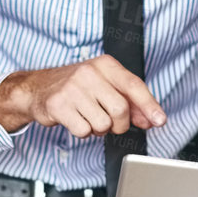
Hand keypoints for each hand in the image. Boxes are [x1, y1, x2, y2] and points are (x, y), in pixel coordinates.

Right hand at [0, 55, 165, 135]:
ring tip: (88, 116)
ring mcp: (72, 88)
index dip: (149, 105)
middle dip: (119, 124)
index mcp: (105, 64)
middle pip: (120, 109)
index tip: (160, 121)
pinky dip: (83, 132)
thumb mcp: (104, 86)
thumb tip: (151, 119)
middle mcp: (89, 72)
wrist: (37, 88)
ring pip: (102, 123)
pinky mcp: (58, 105)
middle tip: (111, 122)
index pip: (133, 85)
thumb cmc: (76, 87)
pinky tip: (76, 120)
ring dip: (98, 128)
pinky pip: (84, 131)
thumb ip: (130, 101)